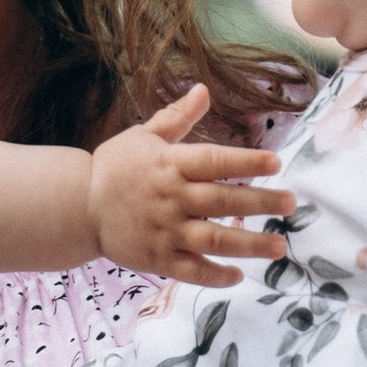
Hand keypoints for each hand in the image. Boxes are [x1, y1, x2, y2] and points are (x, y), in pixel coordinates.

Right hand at [86, 87, 295, 284]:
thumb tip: (203, 90)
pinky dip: (216, 275)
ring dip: (249, 244)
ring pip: (214, 238)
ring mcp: (165, 230)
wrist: (76, 206)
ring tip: (278, 246)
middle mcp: (172, 197)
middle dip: (261, 202)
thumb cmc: (112, 168)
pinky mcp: (157, 258)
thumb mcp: (143, 136)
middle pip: (224, 199)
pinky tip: (238, 274)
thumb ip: (177, 118)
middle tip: (290, 204)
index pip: (216, 160)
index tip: (276, 163)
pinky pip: (192, 270)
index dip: (248, 161)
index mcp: (170, 164)